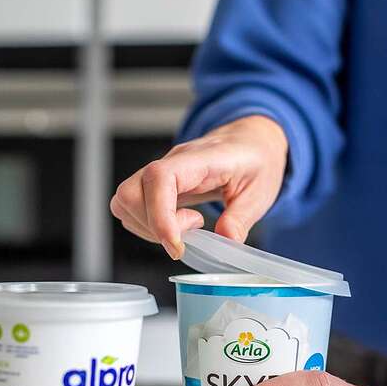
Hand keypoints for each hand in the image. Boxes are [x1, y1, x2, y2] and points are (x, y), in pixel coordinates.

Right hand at [110, 116, 287, 258]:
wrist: (252, 141)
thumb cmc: (256, 160)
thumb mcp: (261, 191)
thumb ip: (242, 217)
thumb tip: (227, 239)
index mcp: (200, 158)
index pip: (160, 178)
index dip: (160, 216)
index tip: (175, 244)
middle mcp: (172, 162)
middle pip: (130, 192)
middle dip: (152, 226)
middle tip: (187, 234)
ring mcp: (161, 171)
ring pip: (125, 201)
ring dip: (147, 227)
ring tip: (182, 229)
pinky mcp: (156, 184)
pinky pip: (131, 205)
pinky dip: (145, 224)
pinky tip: (174, 225)